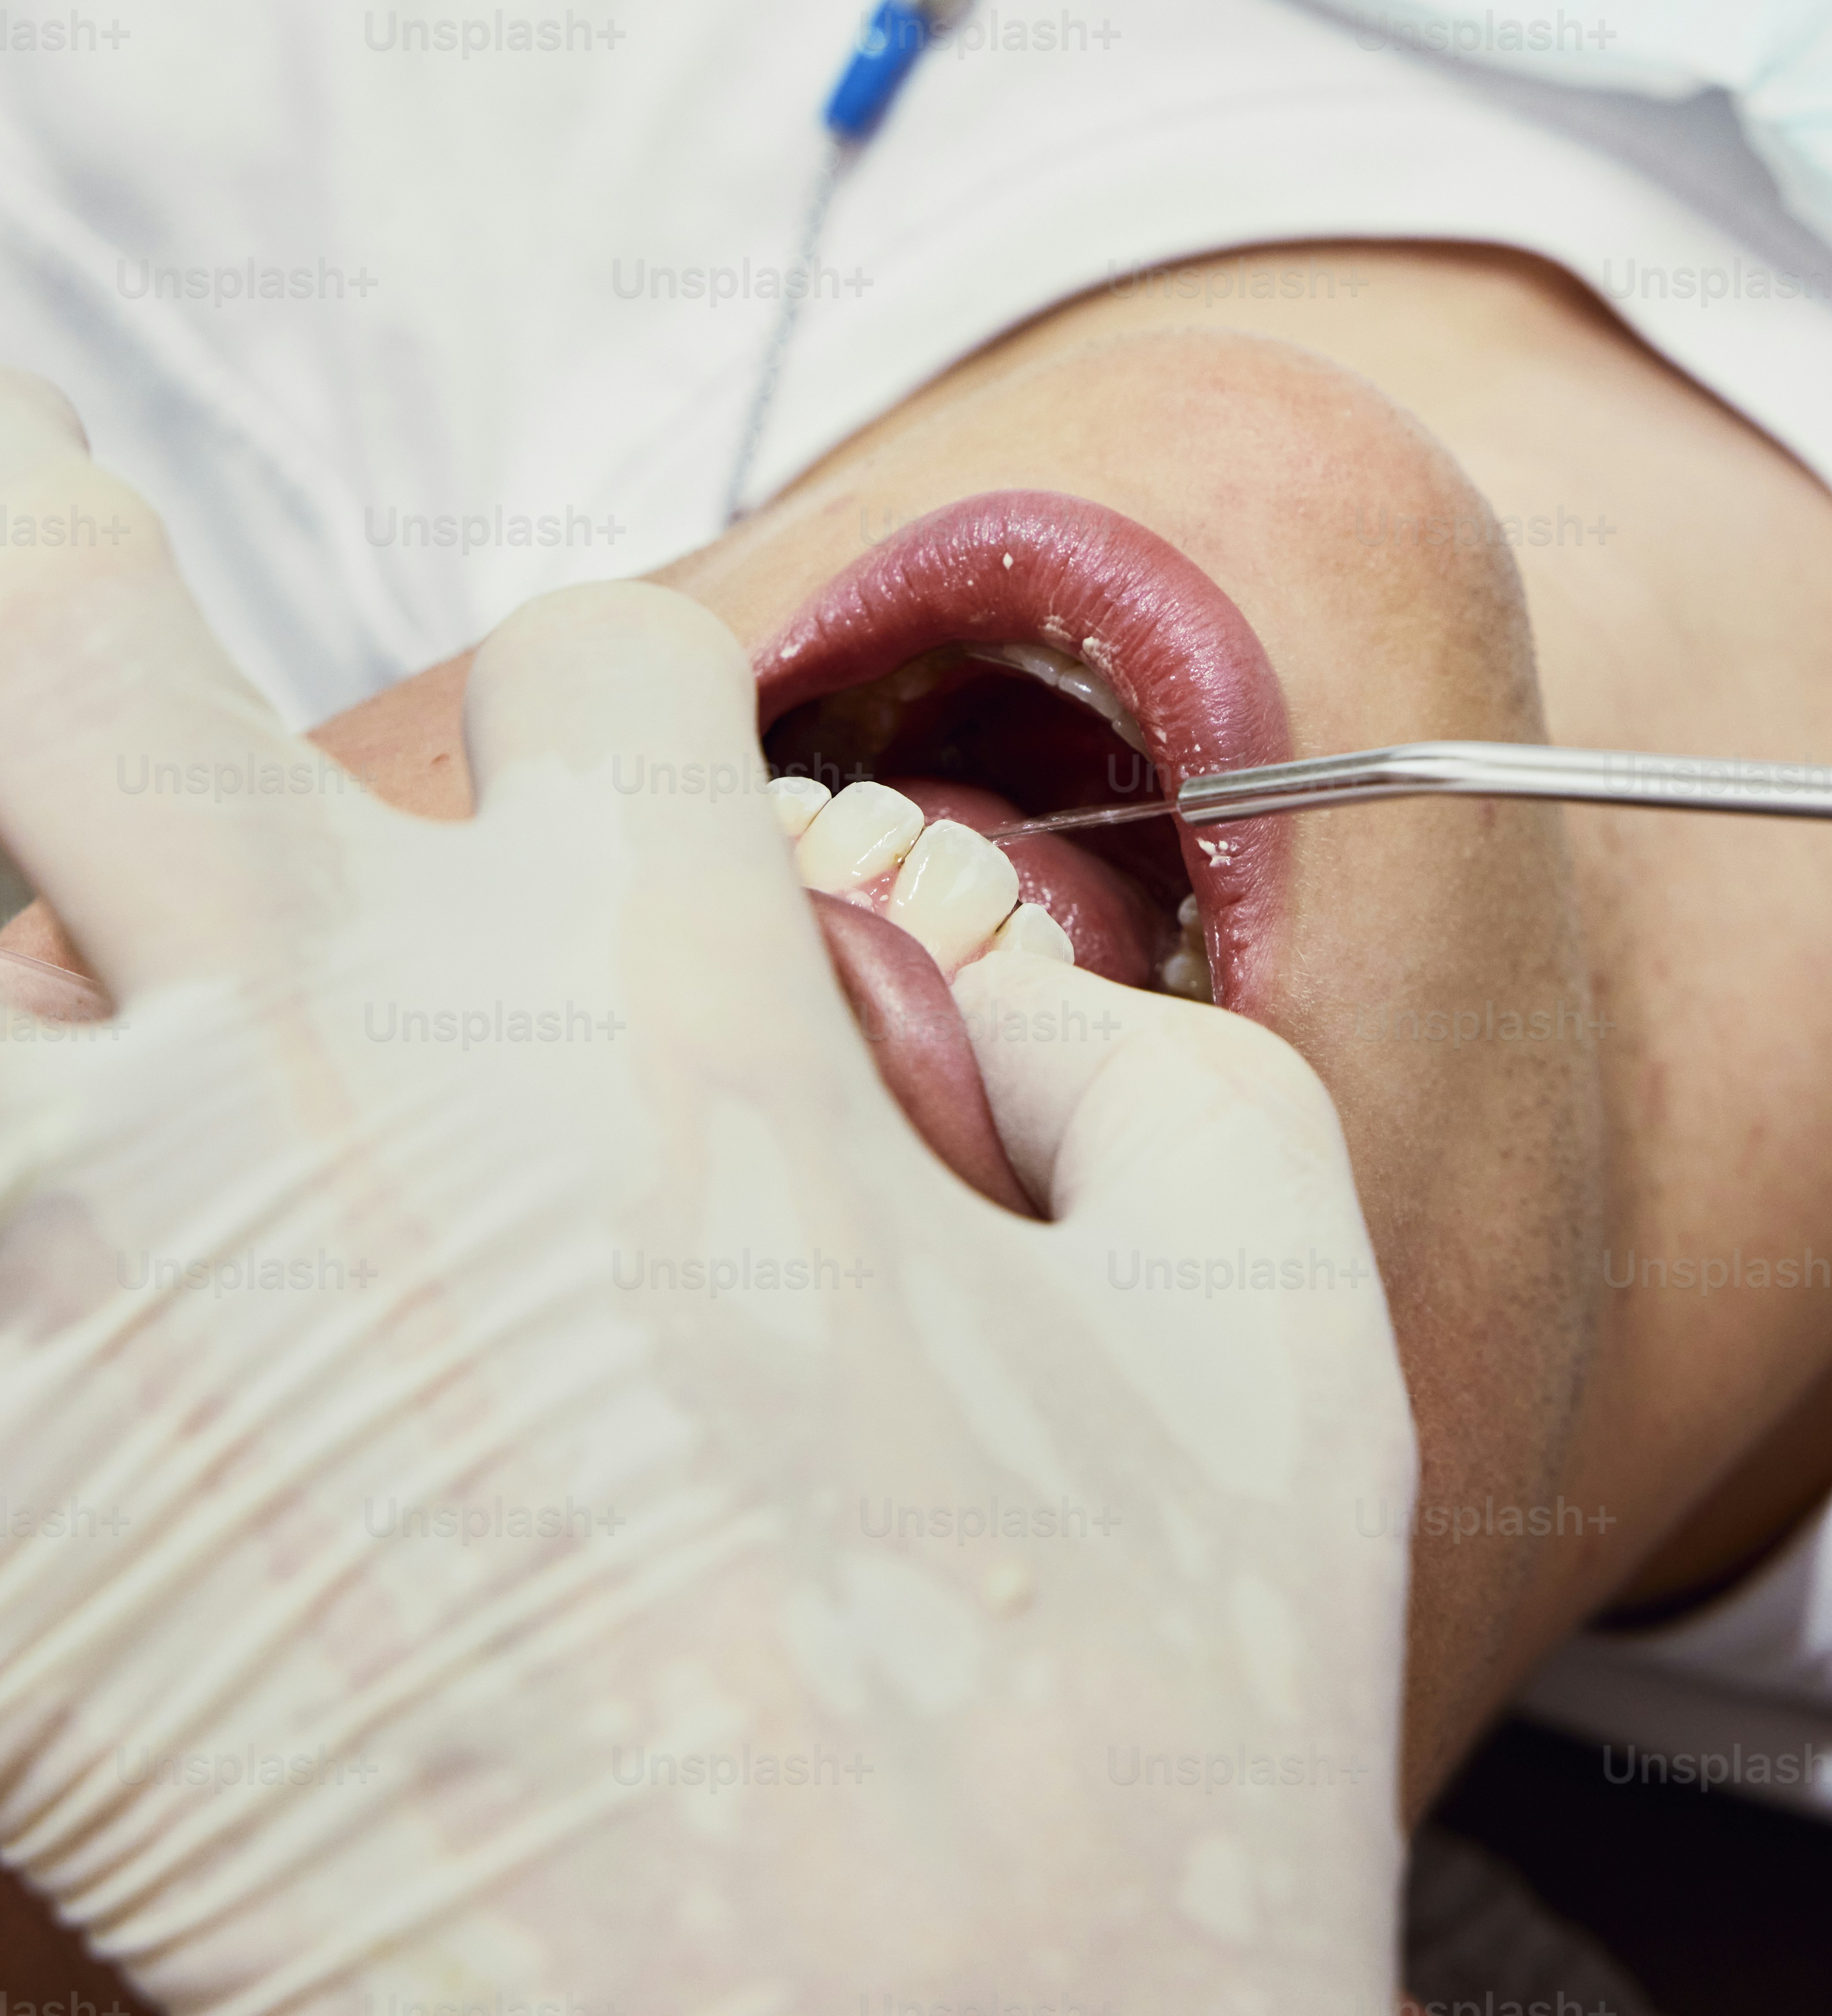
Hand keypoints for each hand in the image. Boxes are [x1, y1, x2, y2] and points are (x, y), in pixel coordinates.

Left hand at [0, 373, 1411, 2012]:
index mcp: (668, 997)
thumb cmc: (1095, 1777)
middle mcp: (362, 1079)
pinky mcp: (20, 1546)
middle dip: (42, 536)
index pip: (593, 656)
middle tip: (31, 484)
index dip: (641, 690)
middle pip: (79, 647)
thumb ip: (1158, 1088)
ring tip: (34, 845)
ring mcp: (140, 1294)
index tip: (644, 783)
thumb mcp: (1276, 1354)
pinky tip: (34, 1193)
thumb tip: (1024, 1006)